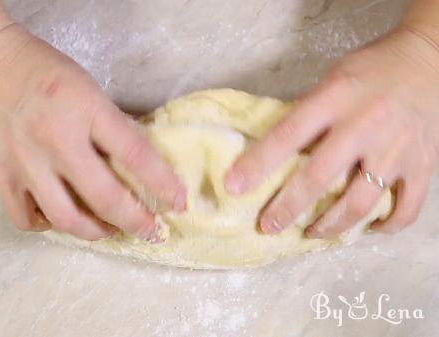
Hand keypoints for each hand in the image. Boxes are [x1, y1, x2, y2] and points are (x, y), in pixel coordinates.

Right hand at [0, 25, 185, 240]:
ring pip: (66, 219)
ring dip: (96, 232)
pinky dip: (48, 225)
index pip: (135, 155)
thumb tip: (137, 161)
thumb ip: (110, 124)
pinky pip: (26, 219)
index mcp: (85, 109)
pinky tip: (60, 216)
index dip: (163, 184)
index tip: (178, 202)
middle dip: (137, 222)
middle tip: (151, 231)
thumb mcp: (87, 87)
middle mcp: (55, 140)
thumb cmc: (39, 68)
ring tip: (109, 229)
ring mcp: (24, 163)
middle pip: (105, 198)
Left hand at [225, 26, 438, 237]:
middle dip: (287, 208)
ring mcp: (396, 149)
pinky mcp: (423, 164)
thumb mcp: (331, 80)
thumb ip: (307, 114)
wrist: (429, 60)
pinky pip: (405, 207)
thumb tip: (272, 152)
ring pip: (359, 202)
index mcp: (335, 98)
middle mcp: (364, 125)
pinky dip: (386, 225)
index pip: (288, 135)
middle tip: (268, 226)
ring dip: (330, 226)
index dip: (258, 164)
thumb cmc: (370, 69)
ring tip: (311, 232)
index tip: (234, 187)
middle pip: (319, 178)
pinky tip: (367, 228)